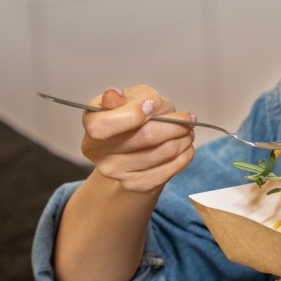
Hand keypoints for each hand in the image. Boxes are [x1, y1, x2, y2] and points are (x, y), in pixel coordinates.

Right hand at [80, 86, 195, 193]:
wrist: (138, 144)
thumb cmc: (136, 115)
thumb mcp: (135, 95)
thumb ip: (130, 96)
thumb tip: (113, 96)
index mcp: (92, 123)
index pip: (104, 125)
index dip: (132, 115)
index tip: (152, 106)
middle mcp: (97, 151)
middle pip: (144, 138)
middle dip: (174, 125)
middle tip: (188, 119)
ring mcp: (114, 171)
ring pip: (163, 153)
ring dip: (183, 140)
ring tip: (187, 132)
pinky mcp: (134, 184)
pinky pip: (168, 171)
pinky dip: (184, 156)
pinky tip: (184, 147)